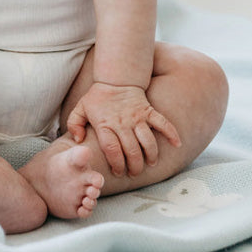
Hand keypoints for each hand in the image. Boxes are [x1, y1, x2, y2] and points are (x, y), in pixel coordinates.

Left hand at [65, 82, 180, 176]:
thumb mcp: (80, 108)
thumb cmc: (98, 97)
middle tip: (134, 173)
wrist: (116, 78)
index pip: (112, 150)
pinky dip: (171, 133)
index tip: (119, 173)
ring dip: (151, 155)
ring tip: (150, 164)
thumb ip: (74, 124)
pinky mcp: (149, 111)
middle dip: (134, 166)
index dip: (116, 164)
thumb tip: (78, 141)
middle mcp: (122, 123)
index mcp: (105, 124)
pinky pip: (162, 123)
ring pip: (147, 141)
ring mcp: (137, 117)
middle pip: (131, 150)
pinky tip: (177, 144)